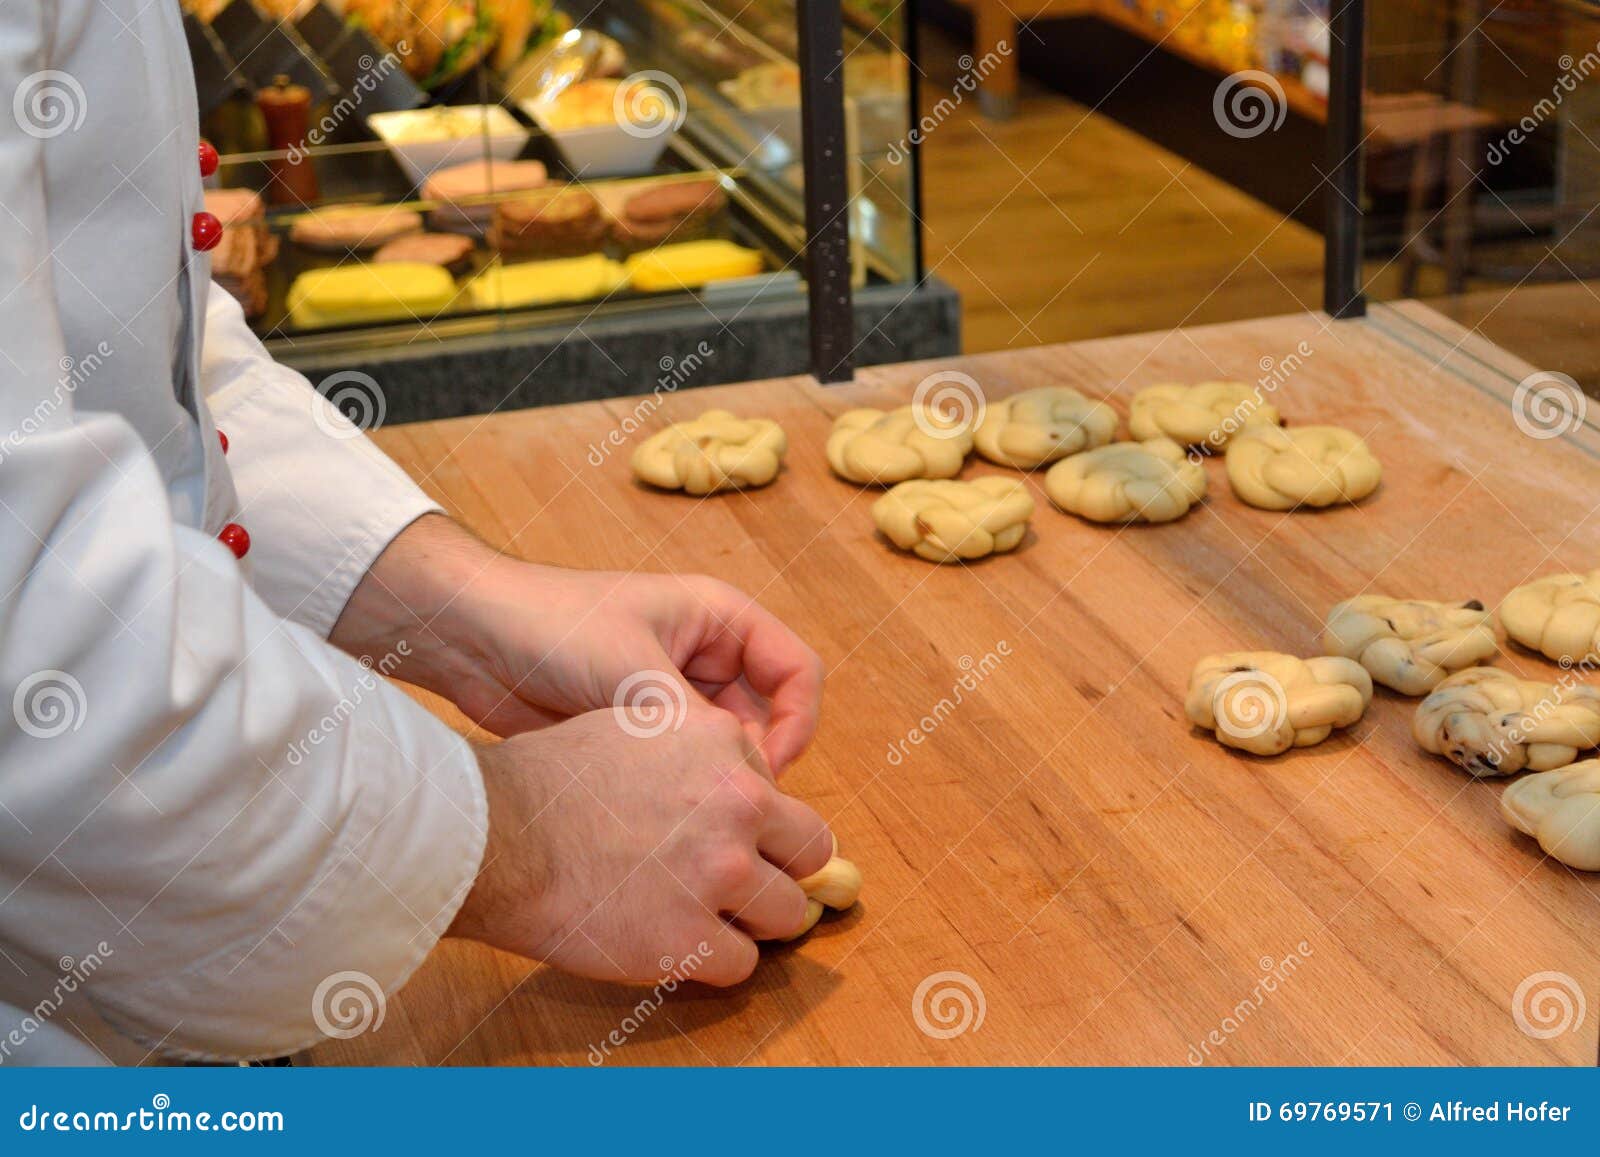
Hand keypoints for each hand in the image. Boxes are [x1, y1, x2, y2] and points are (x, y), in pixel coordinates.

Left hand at [332, 515, 822, 773]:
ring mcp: (673, 697)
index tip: (764, 769)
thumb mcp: (630, 670)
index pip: (798, 672)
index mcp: (719, 619)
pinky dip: (682, 796)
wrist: (468, 638)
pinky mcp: (641, 735)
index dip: (796, 723)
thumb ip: (692, 726)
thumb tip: (741, 785)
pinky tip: (659, 817)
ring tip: (689, 817)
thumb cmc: (550, 625)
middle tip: (727, 810)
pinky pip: (684, 770)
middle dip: (754, 765)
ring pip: (726, 753)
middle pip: (768, 719)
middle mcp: (705, 656)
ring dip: (716, 784)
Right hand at [447, 704, 832, 983]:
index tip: (722, 835)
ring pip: (789, 913)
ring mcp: (718, 874)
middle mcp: (736, 803)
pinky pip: (742, 964)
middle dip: (782, 868)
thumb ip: (696, 749)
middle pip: (812, 849)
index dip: (754, 820)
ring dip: (753, 919)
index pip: (780, 790)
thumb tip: (739, 776)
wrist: (496, 837)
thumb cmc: (548, 782)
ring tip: (704, 916)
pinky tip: (673, 944)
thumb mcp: (635, 726)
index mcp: (723, 743)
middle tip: (741, 883)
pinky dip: (713, 962)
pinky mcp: (692, 939)